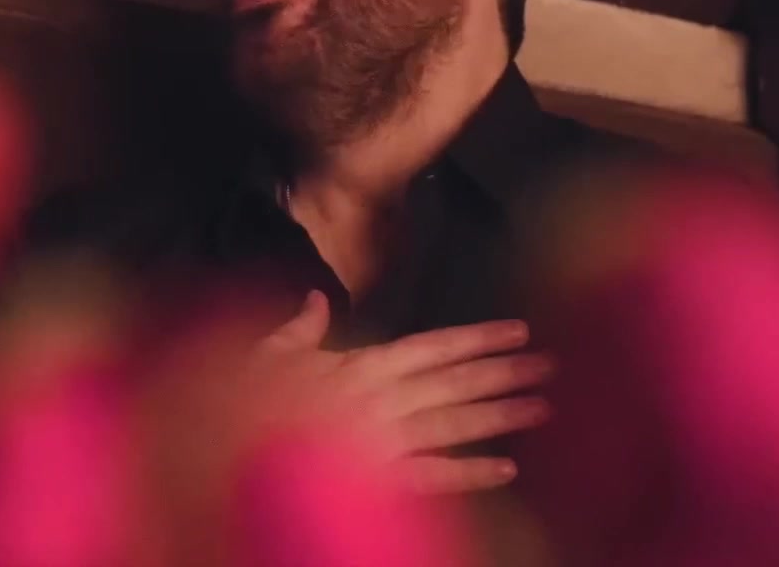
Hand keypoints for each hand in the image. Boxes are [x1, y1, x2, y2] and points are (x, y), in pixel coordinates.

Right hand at [256, 292, 554, 493]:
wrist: (227, 451)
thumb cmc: (242, 403)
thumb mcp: (264, 354)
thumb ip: (299, 330)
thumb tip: (317, 298)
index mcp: (356, 364)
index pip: (431, 346)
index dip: (477, 337)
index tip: (518, 330)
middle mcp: (378, 398)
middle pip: (454, 381)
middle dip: (505, 372)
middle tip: (551, 365)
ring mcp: (381, 440)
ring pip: (453, 423)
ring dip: (500, 415)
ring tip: (543, 408)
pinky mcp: (375, 479)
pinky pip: (431, 476)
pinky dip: (470, 472)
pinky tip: (506, 468)